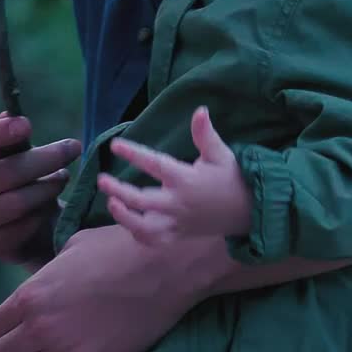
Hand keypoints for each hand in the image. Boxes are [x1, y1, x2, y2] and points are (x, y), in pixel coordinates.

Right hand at [0, 113, 80, 263]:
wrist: (18, 223)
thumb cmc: (13, 176)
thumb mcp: (12, 153)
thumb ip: (10, 138)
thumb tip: (10, 115)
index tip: (27, 125)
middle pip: (4, 173)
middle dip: (44, 159)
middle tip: (73, 148)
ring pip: (17, 202)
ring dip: (48, 188)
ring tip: (64, 176)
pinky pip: (22, 227)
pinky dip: (42, 214)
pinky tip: (51, 205)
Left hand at [98, 106, 251, 244]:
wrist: (250, 211)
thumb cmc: (233, 178)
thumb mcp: (221, 154)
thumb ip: (205, 134)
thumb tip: (200, 110)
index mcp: (186, 179)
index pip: (154, 164)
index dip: (133, 153)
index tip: (115, 145)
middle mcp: (178, 203)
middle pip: (140, 200)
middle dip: (118, 190)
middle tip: (101, 179)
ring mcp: (178, 222)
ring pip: (144, 226)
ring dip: (124, 217)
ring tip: (111, 203)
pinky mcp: (180, 235)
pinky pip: (155, 241)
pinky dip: (139, 235)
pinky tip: (129, 222)